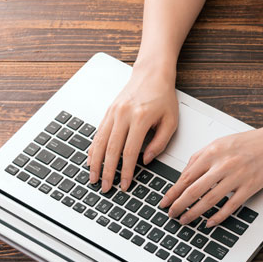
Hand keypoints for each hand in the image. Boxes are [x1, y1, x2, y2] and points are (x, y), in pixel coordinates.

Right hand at [88, 62, 178, 191]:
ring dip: (96, 162)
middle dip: (108, 171)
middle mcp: (124, 115)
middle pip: (112, 149)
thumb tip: (146, 160)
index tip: (125, 184)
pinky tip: (91, 160)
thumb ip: (160, 142)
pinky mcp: (108, 111)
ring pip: (101, 142)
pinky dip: (93, 148)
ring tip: (94, 178)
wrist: (152, 74)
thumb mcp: (171, 120)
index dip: (127, 171)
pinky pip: (98, 133)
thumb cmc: (163, 97)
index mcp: (141, 118)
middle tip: (105, 187)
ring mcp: (113, 112)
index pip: (130, 151)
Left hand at [160, 126, 262, 227]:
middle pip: (194, 191)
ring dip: (193, 213)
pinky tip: (208, 223)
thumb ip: (201, 157)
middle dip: (179, 205)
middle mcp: (223, 164)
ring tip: (185, 220)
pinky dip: (217, 217)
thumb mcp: (221, 142)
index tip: (165, 201)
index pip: (186, 176)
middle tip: (171, 214)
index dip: (173, 192)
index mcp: (213, 152)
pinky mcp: (249, 188)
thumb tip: (184, 175)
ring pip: (209, 201)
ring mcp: (237, 177)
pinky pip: (229, 207)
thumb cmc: (250, 141)